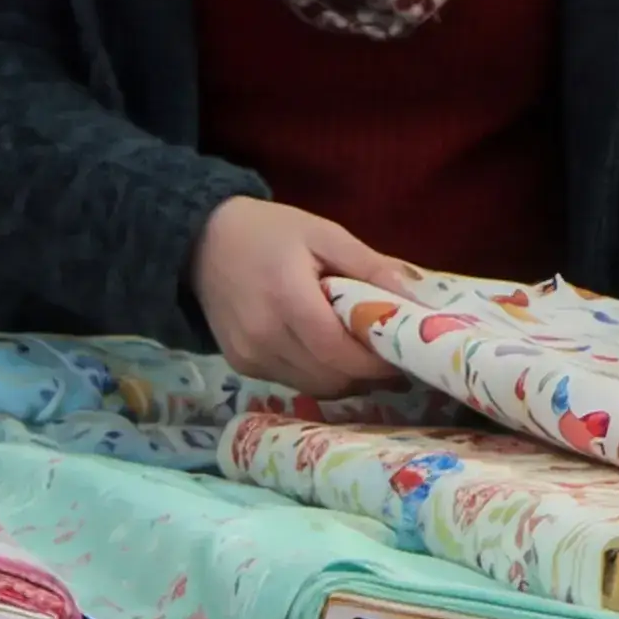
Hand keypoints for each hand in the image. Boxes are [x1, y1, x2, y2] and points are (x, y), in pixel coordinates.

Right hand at [193, 197, 411, 393]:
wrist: (202, 242)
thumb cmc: (270, 232)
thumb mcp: (326, 234)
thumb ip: (370, 267)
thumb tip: (416, 299)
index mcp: (287, 300)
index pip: (340, 352)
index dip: (378, 361)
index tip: (408, 353)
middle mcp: (264, 337)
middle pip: (330, 377)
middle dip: (368, 374)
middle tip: (396, 357)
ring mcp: (249, 357)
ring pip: (313, 386)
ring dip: (346, 379)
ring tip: (370, 358)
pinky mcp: (241, 366)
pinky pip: (292, 381)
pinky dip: (320, 375)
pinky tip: (333, 354)